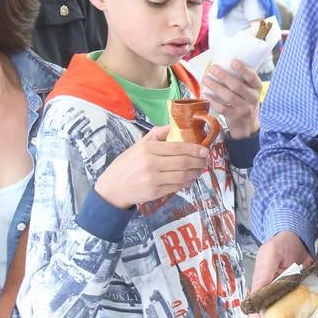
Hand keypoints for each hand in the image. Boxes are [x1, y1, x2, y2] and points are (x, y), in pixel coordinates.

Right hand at [94, 125, 208, 208]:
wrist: (112, 187)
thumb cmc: (126, 164)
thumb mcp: (138, 145)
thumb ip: (157, 135)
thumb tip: (175, 125)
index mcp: (147, 148)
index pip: (177, 147)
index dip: (195, 149)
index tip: (205, 150)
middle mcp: (150, 163)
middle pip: (183, 162)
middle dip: (198, 161)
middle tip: (205, 160)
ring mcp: (153, 179)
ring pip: (182, 176)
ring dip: (195, 173)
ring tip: (200, 169)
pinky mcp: (154, 192)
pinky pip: (176, 187)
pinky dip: (186, 183)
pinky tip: (190, 179)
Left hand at [202, 61, 261, 138]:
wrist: (247, 125)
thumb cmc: (245, 102)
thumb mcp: (249, 91)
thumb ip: (241, 80)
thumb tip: (222, 64)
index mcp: (257, 88)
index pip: (252, 77)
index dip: (243, 69)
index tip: (233, 62)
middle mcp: (252, 98)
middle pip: (237, 86)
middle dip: (224, 76)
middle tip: (213, 68)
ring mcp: (244, 109)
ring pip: (229, 96)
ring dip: (215, 86)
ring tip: (206, 79)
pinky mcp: (234, 117)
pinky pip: (222, 108)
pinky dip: (213, 101)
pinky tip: (206, 94)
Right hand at [250, 231, 314, 317]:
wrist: (298, 237)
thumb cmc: (279, 244)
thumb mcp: (269, 255)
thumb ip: (263, 273)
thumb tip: (255, 295)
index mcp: (261, 291)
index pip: (260, 314)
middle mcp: (274, 298)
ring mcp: (289, 298)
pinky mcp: (302, 295)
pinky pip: (308, 308)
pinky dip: (315, 313)